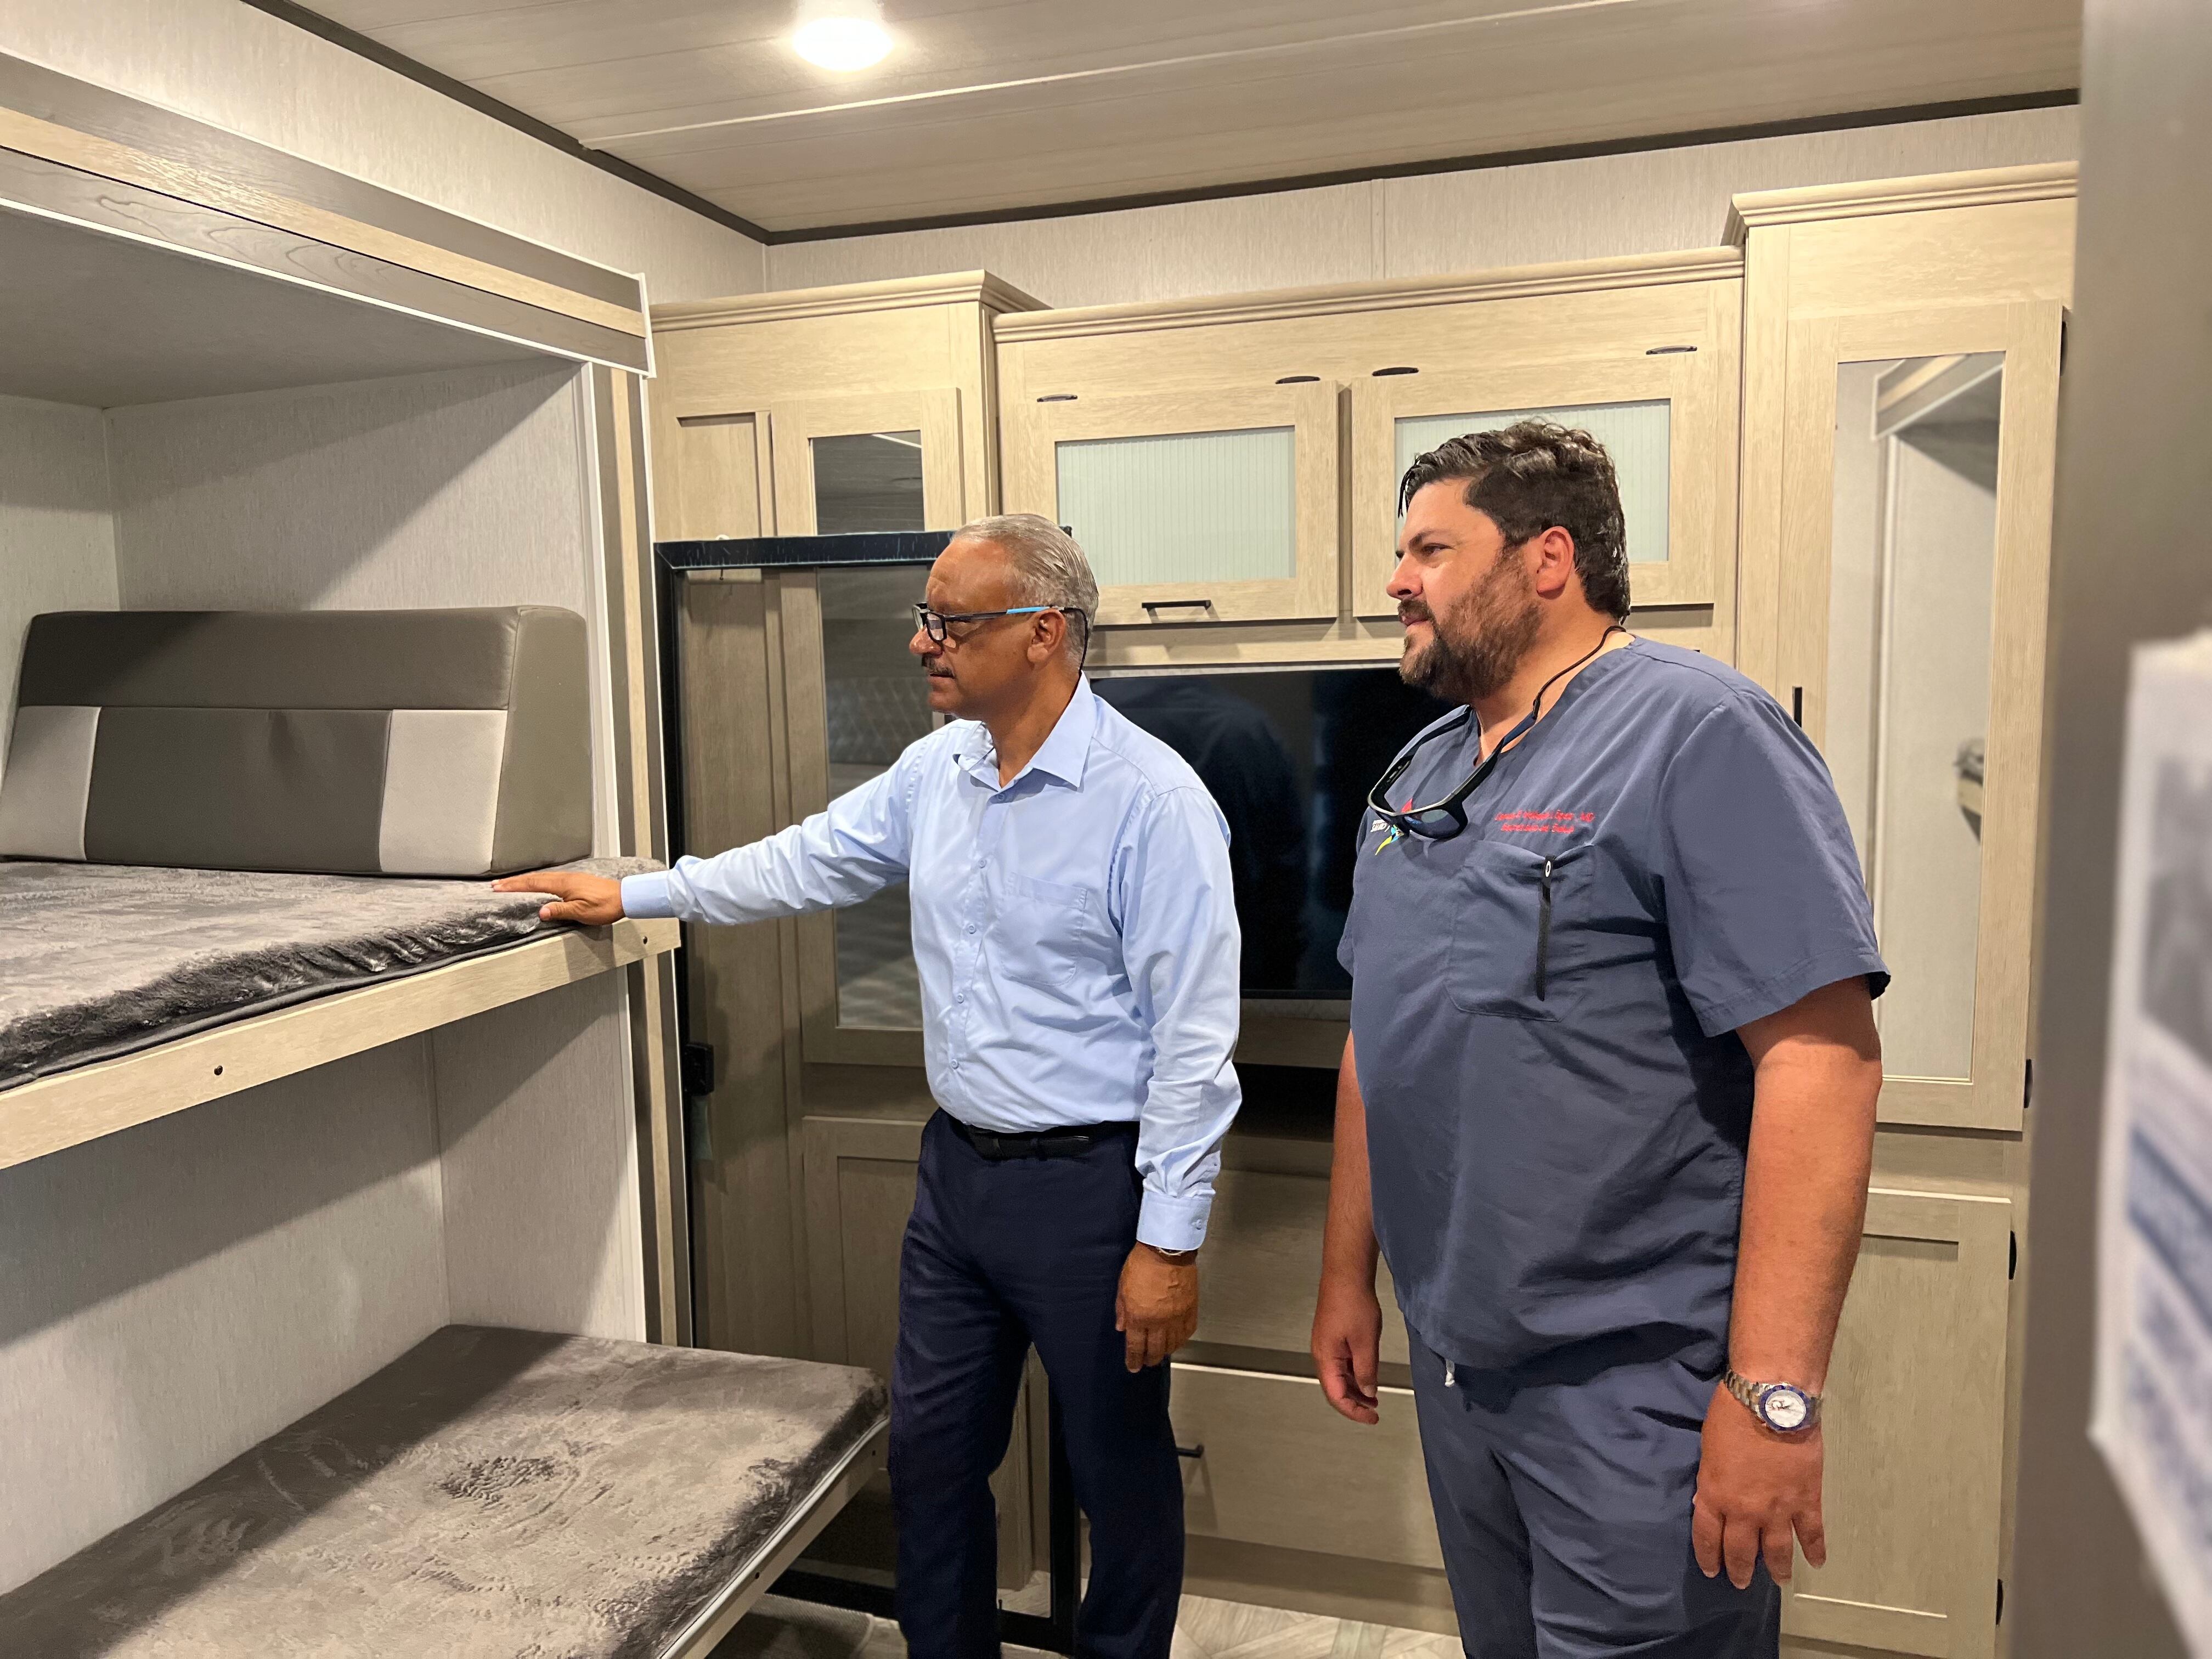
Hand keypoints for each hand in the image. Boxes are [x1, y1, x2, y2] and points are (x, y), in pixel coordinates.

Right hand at [491, 869, 623, 925]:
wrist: (625, 898)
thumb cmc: (606, 905)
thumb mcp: (581, 912)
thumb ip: (559, 911)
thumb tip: (541, 911)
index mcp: (563, 884)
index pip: (533, 884)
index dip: (514, 886)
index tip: (499, 888)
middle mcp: (565, 878)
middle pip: (535, 878)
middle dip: (514, 881)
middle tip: (497, 884)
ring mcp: (571, 878)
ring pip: (542, 878)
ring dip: (525, 881)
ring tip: (511, 884)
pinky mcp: (577, 881)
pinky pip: (551, 879)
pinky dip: (538, 881)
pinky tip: (537, 885)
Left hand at [1116, 1245, 1197, 1371]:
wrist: (1167, 1249)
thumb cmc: (1143, 1263)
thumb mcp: (1123, 1286)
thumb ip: (1122, 1309)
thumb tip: (1121, 1326)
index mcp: (1139, 1316)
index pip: (1136, 1346)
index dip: (1134, 1359)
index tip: (1133, 1366)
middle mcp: (1159, 1321)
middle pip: (1156, 1350)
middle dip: (1150, 1359)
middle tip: (1147, 1362)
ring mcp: (1176, 1317)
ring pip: (1173, 1344)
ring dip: (1166, 1352)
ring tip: (1162, 1353)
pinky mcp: (1190, 1309)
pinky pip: (1187, 1332)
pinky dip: (1182, 1339)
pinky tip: (1178, 1340)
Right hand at [1310, 1273, 1382, 1424]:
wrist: (1346, 1275)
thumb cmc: (1352, 1303)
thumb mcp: (1366, 1342)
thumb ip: (1367, 1371)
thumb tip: (1368, 1392)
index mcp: (1326, 1358)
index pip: (1336, 1396)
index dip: (1354, 1411)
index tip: (1372, 1418)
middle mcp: (1322, 1354)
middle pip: (1335, 1389)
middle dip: (1354, 1403)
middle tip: (1374, 1411)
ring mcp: (1326, 1345)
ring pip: (1338, 1376)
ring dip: (1355, 1389)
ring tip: (1374, 1397)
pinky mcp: (1332, 1336)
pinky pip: (1341, 1363)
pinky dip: (1354, 1374)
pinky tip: (1367, 1374)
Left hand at [1692, 1380, 1825, 1588]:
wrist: (1771, 1402)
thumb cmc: (1731, 1416)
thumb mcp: (1708, 1450)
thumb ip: (1711, 1481)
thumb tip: (1711, 1499)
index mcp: (1716, 1496)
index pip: (1707, 1537)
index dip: (1709, 1556)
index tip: (1711, 1570)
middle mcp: (1745, 1511)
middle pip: (1740, 1550)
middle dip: (1739, 1570)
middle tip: (1741, 1582)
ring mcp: (1778, 1510)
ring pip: (1777, 1551)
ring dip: (1777, 1568)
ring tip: (1779, 1580)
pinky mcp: (1807, 1501)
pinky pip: (1812, 1534)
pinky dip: (1815, 1550)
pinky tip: (1817, 1562)